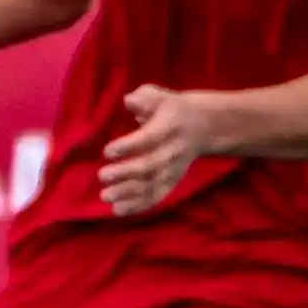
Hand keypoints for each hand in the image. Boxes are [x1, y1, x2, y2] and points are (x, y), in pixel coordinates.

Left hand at [99, 84, 221, 216]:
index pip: (148, 139)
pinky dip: (138, 206)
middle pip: (149, 166)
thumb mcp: (161, 96)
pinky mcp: (172, 182)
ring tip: (106, 196)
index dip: (128, 146)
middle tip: (102, 176)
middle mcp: (172, 151)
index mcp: (169, 128)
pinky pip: (156, 197)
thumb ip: (144, 98)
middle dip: (125, 173)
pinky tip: (118, 210)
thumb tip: (129, 101)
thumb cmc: (173, 109)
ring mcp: (173, 170)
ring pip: (151, 185)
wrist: (205, 126)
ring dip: (128, 194)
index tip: (108, 151)